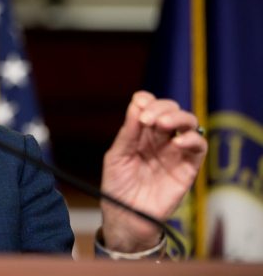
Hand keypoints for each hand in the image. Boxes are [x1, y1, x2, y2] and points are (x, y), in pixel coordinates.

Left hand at [100, 91, 206, 252]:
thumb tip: (137, 104)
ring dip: (178, 117)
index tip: (139, 106)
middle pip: (171, 110)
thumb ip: (128, 132)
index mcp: (141, 133)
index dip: (147, 101)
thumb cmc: (118, 186)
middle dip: (161, 108)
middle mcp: (160, 139)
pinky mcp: (188, 167)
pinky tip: (177, 142)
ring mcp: (175, 151)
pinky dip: (191, 139)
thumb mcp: (117, 156)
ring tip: (162, 124)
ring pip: (189, 123)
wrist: (126, 216)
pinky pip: (200, 147)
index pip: (150, 105)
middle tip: (147, 119)